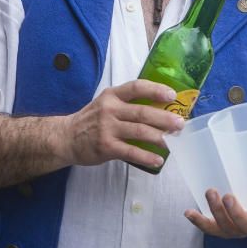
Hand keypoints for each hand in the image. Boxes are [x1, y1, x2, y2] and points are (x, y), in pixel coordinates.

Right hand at [57, 79, 184, 169]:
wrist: (66, 138)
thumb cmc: (92, 120)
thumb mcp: (106, 103)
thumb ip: (126, 103)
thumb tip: (159, 108)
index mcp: (112, 95)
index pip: (136, 87)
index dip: (156, 90)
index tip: (172, 95)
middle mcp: (110, 109)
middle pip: (142, 112)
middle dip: (164, 118)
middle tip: (180, 124)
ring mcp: (107, 128)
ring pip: (139, 131)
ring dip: (160, 137)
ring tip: (173, 141)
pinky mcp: (106, 147)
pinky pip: (131, 151)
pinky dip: (146, 156)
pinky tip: (158, 160)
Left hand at [184, 173, 246, 237]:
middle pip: (244, 227)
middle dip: (235, 214)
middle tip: (227, 196)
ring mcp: (235, 229)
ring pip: (225, 228)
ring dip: (215, 212)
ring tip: (210, 192)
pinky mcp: (220, 227)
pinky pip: (209, 228)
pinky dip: (198, 221)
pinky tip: (188, 212)